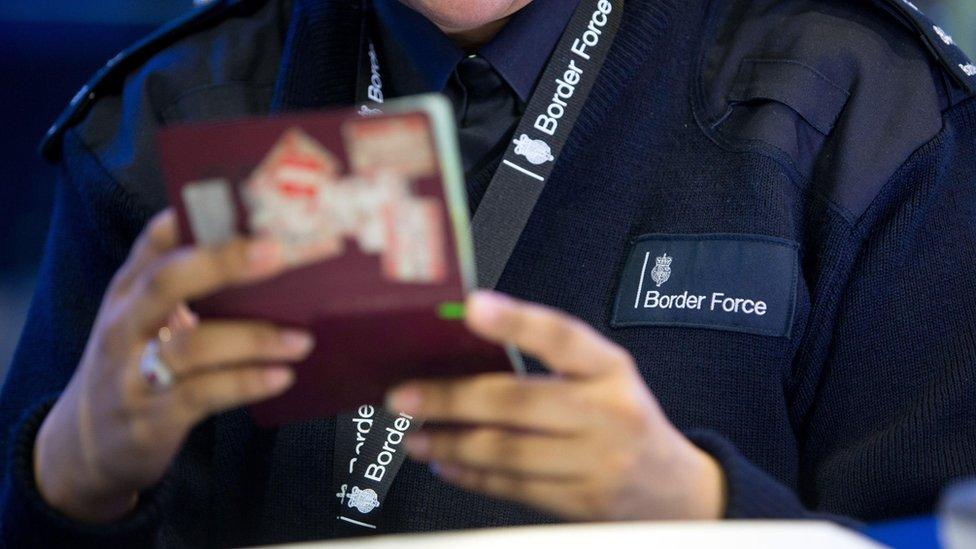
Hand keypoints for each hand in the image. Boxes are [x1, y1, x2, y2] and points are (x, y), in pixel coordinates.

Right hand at [34, 210, 313, 522]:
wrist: (83, 448)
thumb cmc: (134, 366)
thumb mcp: (143, 320)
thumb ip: (187, 287)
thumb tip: (264, 254)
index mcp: (129, 291)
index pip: (155, 240)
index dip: (195, 216)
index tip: (243, 200)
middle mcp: (125, 324)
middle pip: (167, 281)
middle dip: (223, 262)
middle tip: (278, 252)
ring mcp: (134, 373)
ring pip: (192, 345)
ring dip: (254, 338)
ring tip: (302, 339)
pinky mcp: (152, 418)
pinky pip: (203, 395)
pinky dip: (246, 383)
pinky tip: (281, 376)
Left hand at [388, 291, 724, 520]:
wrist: (675, 489)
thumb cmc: (624, 419)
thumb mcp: (604, 378)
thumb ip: (550, 361)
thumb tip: (466, 349)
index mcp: (611, 370)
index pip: (563, 337)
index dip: (516, 320)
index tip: (472, 307)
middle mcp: (608, 413)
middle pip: (519, 402)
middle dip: (452, 398)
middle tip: (405, 395)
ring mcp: (597, 462)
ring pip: (508, 451)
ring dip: (451, 442)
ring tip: (416, 434)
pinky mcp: (581, 502)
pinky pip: (513, 488)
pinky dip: (472, 475)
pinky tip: (447, 462)